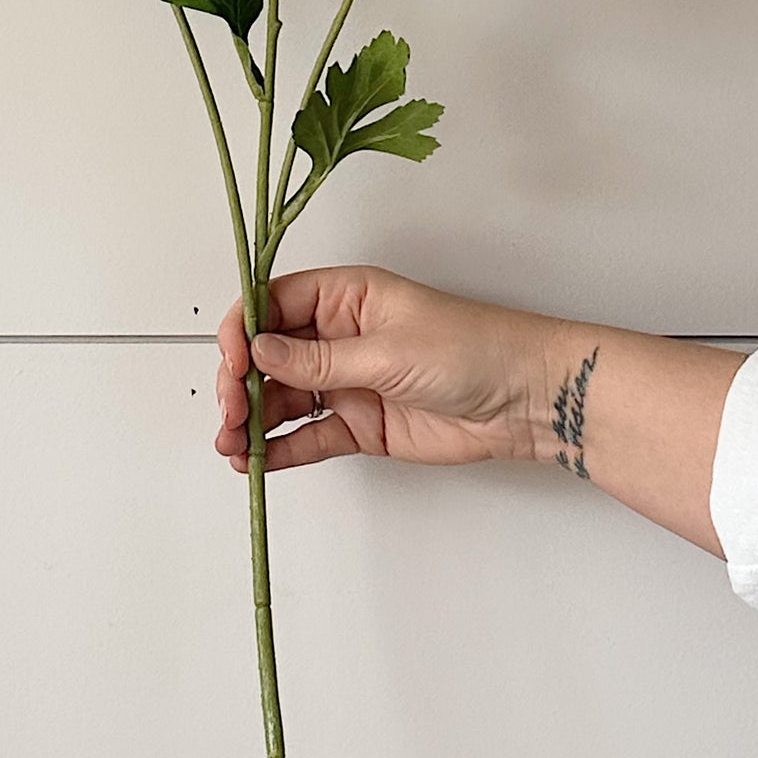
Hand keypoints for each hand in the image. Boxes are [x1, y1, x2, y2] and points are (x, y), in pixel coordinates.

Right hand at [214, 263, 553, 471]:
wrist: (526, 401)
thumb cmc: (474, 350)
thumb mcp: (388, 349)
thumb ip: (320, 358)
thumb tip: (260, 351)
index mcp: (347, 297)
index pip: (274, 304)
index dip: (244, 329)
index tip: (231, 359)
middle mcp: (340, 336)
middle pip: (269, 355)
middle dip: (241, 382)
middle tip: (231, 412)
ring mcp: (348, 381)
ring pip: (283, 398)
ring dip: (252, 420)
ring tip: (233, 444)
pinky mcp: (361, 424)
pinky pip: (308, 435)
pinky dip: (280, 448)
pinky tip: (256, 460)